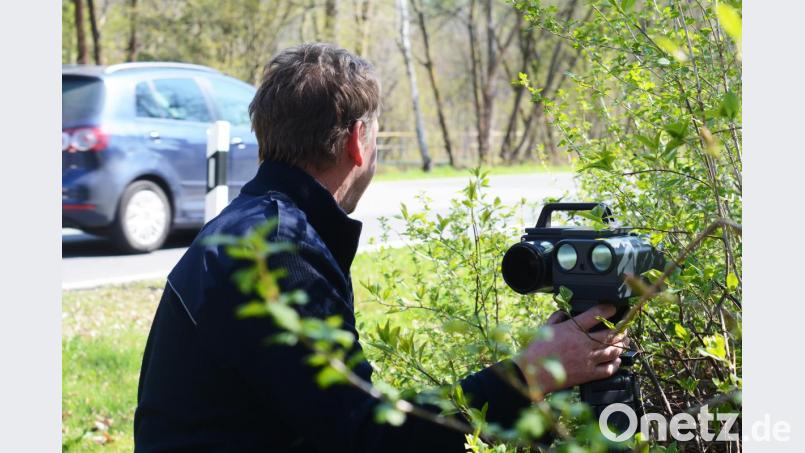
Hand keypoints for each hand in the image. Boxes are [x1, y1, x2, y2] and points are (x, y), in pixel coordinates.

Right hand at [514, 304, 628, 394]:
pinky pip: (608, 369)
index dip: (608, 309)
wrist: (535, 372)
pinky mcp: (588, 374)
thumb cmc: (538, 349)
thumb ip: (558, 317)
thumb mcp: (547, 327)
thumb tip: (565, 311)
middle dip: (621, 330)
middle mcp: (584, 343)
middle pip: (611, 334)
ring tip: (623, 342)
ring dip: (621, 345)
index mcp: (573, 329)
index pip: (596, 314)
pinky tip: (616, 360)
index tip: (612, 308)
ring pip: (613, 351)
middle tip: (624, 327)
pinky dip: (615, 364)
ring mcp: (588, 359)